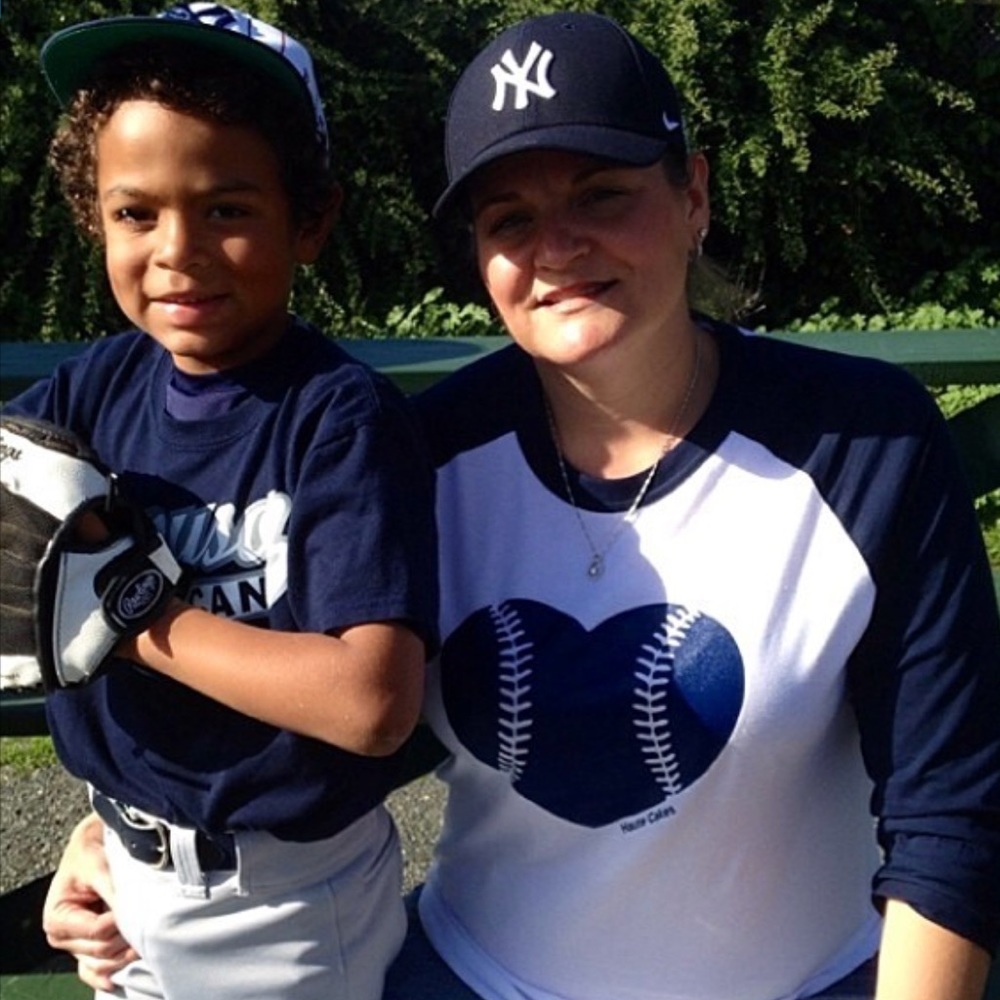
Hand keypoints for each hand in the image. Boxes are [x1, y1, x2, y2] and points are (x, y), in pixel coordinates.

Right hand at [42, 813, 137, 991]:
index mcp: (58, 918)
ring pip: (105, 963)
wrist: (92, 847)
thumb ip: (112, 890)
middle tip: (151, 921)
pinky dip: (111, 974)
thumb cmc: (91, 852)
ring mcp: (77, 947)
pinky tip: (125, 974)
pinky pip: (97, 972)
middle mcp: (64, 937)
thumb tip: (130, 910)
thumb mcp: (98, 865)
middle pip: (102, 950)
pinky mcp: (89, 949)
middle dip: (127, 938)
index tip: (138, 906)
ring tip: (148, 938)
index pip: (97, 931)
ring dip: (126, 954)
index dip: (120, 922)